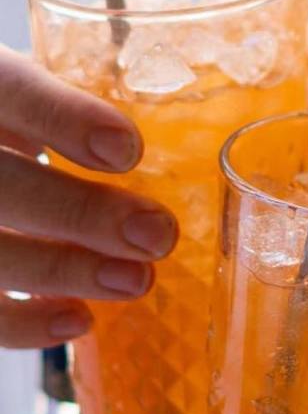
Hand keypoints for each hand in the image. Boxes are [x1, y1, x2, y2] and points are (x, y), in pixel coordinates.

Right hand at [0, 46, 176, 347]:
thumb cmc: (14, 116)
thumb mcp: (34, 92)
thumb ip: (76, 110)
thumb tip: (182, 145)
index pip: (12, 90)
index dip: (64, 119)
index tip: (128, 150)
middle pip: (5, 186)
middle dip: (82, 215)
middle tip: (157, 234)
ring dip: (64, 271)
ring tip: (137, 281)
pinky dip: (22, 322)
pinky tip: (80, 320)